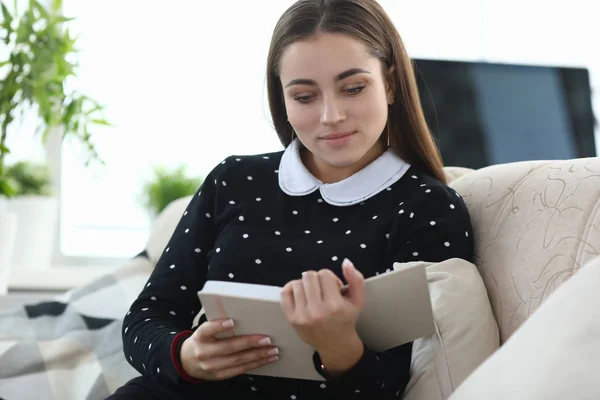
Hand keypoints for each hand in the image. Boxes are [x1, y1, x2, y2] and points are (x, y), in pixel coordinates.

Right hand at [180, 318, 278, 380]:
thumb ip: (218, 326)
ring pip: (238, 361)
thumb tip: (244, 317)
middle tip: (267, 339)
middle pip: (228, 347)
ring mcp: (211, 366)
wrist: (188, 361)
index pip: (207, 329)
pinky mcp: (220, 375)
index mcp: (200, 336)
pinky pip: (240, 370)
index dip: (219, 326)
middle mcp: (204, 352)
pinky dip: (256, 364)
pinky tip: (267, 359)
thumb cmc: (203, 341)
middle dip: (250, 343)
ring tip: (273, 350)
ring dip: (258, 355)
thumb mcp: (205, 331)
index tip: (231, 321)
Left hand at [280, 258, 365, 372]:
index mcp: (335, 306)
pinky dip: (292, 289)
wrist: (335, 344)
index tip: (334, 288)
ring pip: (297, 283)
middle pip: (309, 276)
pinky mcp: (292, 319)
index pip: (325, 274)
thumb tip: (346, 262)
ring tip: (313, 294)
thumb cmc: (345, 319)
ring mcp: (302, 316)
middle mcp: (317, 311)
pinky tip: (301, 294)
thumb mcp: (358, 300)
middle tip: (322, 290)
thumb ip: (356, 279)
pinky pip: (285, 292)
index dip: (330, 278)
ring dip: (306, 285)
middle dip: (317, 279)